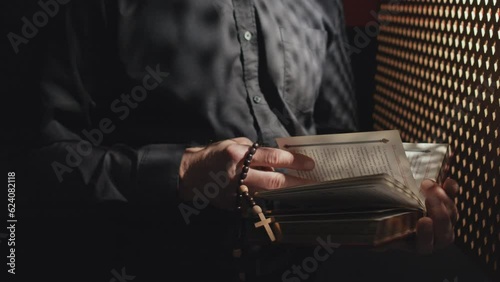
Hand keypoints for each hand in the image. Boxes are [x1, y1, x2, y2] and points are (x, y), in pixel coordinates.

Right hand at [178, 137, 314, 209]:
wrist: (191, 174)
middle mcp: (238, 175)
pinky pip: (257, 201)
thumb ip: (255, 151)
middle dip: (297, 182)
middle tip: (313, 182)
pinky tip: (277, 196)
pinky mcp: (234, 203)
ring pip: (269, 194)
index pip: (272, 158)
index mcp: (238, 156)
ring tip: (301, 189)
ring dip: (286, 192)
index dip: (293, 161)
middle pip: (275, 181)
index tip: (309, 164)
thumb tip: (274, 161)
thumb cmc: (213, 155)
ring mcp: (236, 192)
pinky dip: (268, 198)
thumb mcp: (234, 144)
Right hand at [374, 178, 458, 253]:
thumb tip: (375, 243)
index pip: (426, 244)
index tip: (424, 220)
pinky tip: (447, 182)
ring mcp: (444, 221)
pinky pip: (453, 198)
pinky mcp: (447, 205)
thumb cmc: (386, 223)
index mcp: (420, 245)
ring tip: (427, 185)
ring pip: (451, 212)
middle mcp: (436, 236)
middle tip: (428, 197)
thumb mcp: (383, 231)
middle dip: (438, 212)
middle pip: (444, 228)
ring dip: (442, 198)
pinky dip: (451, 189)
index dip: (427, 234)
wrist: (393, 208)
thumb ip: (381, 238)